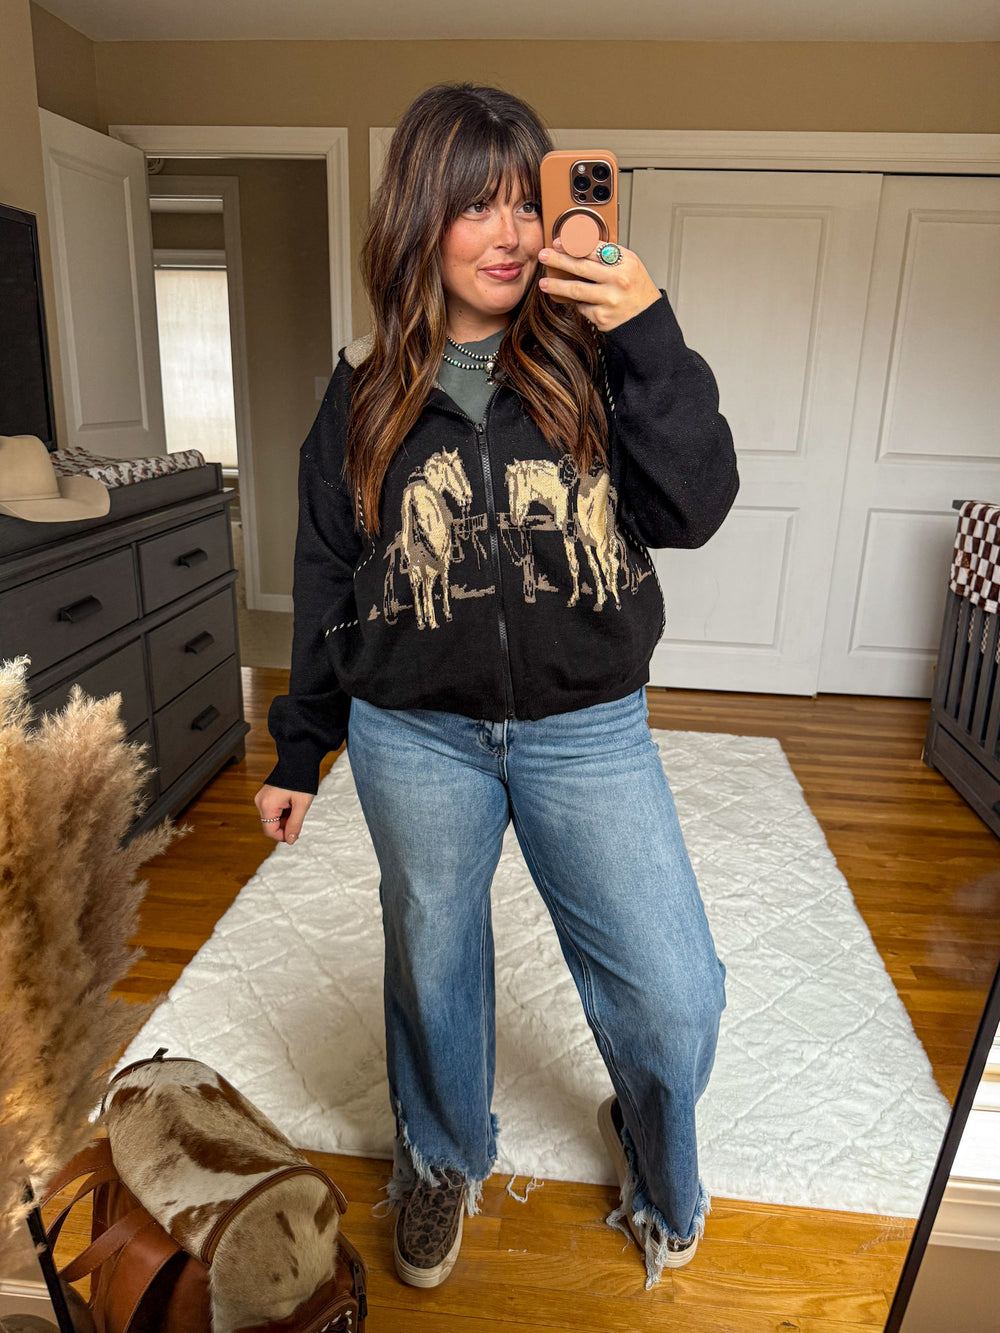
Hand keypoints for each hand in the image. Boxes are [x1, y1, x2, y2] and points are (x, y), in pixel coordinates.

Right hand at [254, 783, 313, 843]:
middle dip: (286, 824)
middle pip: (271, 824)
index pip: (270, 831)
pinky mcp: (265, 795)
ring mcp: (262, 798)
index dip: (283, 836)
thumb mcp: (301, 805)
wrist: (298, 761)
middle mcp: (260, 802)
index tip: (296, 832)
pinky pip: (273, 810)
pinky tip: (291, 802)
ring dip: (285, 817)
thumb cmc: (301, 781)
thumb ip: (295, 824)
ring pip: (273, 818)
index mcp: (267, 805)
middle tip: (298, 813)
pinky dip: (283, 810)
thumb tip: (290, 840)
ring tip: (296, 805)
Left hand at [538, 237, 660, 332]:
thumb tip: (577, 248)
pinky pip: (582, 307)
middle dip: (558, 260)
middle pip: (581, 267)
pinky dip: (579, 304)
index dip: (573, 244)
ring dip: (556, 286)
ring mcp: (610, 299)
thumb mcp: (630, 265)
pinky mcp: (603, 317)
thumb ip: (608, 256)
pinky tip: (579, 302)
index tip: (558, 242)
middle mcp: (619, 280)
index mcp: (626, 262)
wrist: (647, 319)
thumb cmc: (637, 290)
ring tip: (544, 283)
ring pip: (576, 289)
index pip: (594, 249)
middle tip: (544, 256)